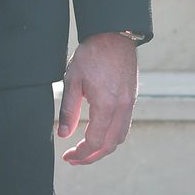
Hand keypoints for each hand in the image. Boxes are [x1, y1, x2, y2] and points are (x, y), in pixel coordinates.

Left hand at [58, 32, 138, 164]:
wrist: (114, 35)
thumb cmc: (91, 55)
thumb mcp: (72, 80)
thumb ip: (69, 110)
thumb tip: (63, 135)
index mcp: (107, 105)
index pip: (96, 142)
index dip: (82, 154)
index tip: (68, 157)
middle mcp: (123, 107)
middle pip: (111, 144)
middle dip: (92, 156)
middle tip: (74, 159)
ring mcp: (130, 103)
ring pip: (120, 137)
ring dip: (104, 148)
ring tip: (85, 150)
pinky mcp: (132, 98)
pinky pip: (124, 125)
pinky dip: (112, 136)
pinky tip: (98, 133)